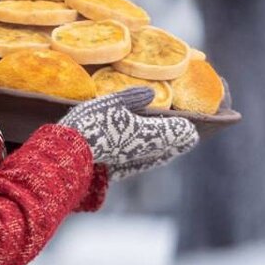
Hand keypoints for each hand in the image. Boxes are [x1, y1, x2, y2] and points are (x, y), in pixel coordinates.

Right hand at [58, 88, 197, 179]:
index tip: (193, 126)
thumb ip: (133, 98)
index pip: (174, 131)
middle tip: (191, 138)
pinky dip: (151, 161)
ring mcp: (133, 162)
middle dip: (180, 141)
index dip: (184, 128)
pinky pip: (142, 166)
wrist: (71, 152)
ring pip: (157, 158)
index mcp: (149, 132)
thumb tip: (151, 94)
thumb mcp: (113, 102)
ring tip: (174, 150)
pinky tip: (147, 161)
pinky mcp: (119, 170)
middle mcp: (146, 150)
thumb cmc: (93, 122)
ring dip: (168, 153)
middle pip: (169, 146)